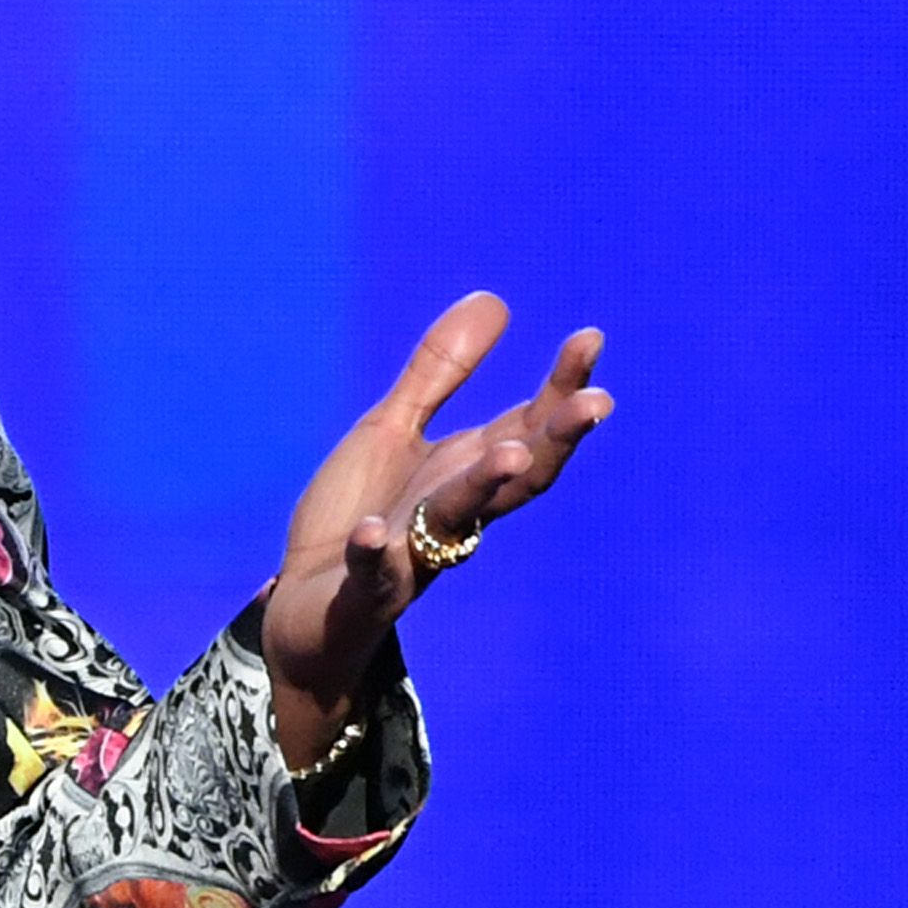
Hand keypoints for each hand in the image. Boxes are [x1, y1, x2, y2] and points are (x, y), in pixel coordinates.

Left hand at [261, 292, 612, 765]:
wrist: (308, 608)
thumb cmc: (363, 513)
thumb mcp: (394, 430)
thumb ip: (439, 374)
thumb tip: (495, 299)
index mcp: (463, 472)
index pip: (526, 427)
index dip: (560, 389)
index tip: (590, 338)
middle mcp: (451, 513)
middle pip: (516, 476)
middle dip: (556, 438)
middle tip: (598, 400)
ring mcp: (411, 554)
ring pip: (455, 521)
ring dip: (484, 487)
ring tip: (511, 451)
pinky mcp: (362, 589)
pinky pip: (371, 573)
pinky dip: (374, 554)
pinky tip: (371, 533)